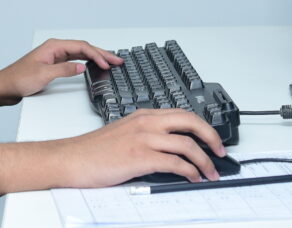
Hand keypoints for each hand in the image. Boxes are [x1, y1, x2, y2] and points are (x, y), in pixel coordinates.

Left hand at [0, 39, 122, 107]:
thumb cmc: (18, 79)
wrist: (4, 87)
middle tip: (117, 60)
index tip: (107, 63)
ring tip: (111, 62)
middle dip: (101, 54)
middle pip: (84, 48)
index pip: (81, 47)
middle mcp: (55, 49)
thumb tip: (81, 66)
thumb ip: (64, 70)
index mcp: (53, 46)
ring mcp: (55, 56)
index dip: (96, 55)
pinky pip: (75, 60)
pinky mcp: (54, 65)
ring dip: (96, 57)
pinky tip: (93, 65)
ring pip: (81, 54)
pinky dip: (87, 62)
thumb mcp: (43, 75)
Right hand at [56, 109, 226, 187]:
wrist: (71, 158)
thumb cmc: (92, 150)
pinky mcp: (140, 157)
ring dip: (204, 160)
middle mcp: (145, 122)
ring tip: (211, 172)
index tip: (211, 139)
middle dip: (211, 136)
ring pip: (187, 143)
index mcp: (142, 115)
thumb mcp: (123, 134)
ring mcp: (143, 138)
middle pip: (190, 121)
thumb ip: (146, 136)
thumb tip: (169, 150)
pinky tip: (193, 177)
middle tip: (220, 151)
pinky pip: (175, 163)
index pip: (181, 113)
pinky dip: (190, 171)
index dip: (202, 126)